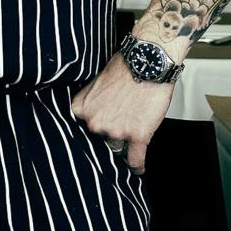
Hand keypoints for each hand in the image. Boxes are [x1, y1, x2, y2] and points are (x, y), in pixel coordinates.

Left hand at [71, 54, 172, 174]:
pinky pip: (134, 159)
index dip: (93, 127)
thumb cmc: (126, 65)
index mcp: (81, 108)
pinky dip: (136, 166)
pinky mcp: (138, 135)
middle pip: (100, 138)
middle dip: (110, 130)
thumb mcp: (97, 82)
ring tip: (133, 120)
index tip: (97, 130)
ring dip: (125, 138)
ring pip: (117, 146)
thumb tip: (92, 115)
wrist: (149, 60)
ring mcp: (116, 130)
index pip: (81, 128)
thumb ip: (91, 102)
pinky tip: (137, 169)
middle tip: (121, 115)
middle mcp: (95, 122)